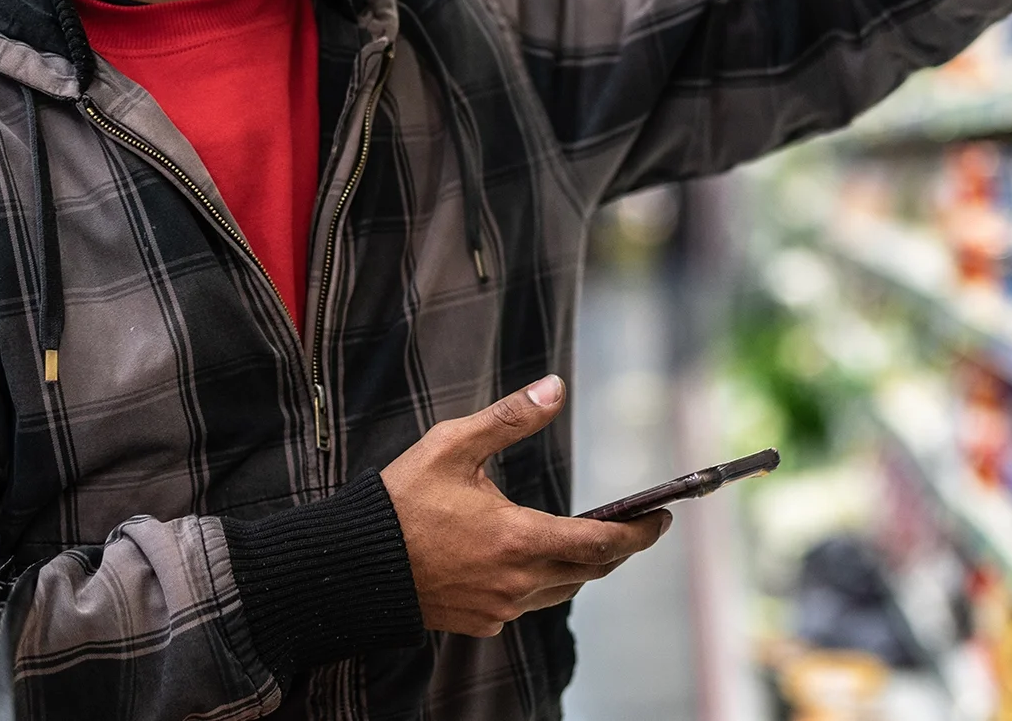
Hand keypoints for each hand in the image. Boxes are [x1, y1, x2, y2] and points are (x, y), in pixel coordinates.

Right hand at [380, 374, 670, 637]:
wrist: (349, 565)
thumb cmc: (399, 502)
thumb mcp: (453, 445)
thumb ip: (510, 417)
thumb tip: (556, 388)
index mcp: (519, 539)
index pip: (603, 543)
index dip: (641, 532)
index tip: (662, 517)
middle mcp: (516, 583)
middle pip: (590, 570)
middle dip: (618, 547)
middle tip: (636, 524)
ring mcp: (498, 608)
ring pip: (561, 590)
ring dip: (581, 566)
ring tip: (590, 537)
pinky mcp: (479, 623)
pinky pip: (527, 604)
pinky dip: (542, 582)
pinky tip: (531, 558)